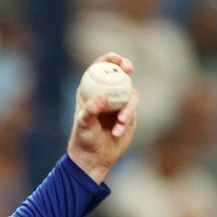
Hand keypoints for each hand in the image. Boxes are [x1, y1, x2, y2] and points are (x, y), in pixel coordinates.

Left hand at [66, 53, 138, 183]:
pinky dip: (127, 120)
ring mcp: (118, 103)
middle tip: (129, 68)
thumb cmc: (84, 139)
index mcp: (90, 90)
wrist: (94, 157)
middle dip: (126, 66)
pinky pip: (132, 110)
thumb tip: (104, 97)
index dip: (110, 59)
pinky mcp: (128, 115)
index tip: (116, 58)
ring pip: (130, 93)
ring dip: (127, 106)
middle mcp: (106, 94)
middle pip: (119, 73)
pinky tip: (118, 131)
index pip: (100, 68)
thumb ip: (91, 110)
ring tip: (120, 122)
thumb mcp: (84, 124)